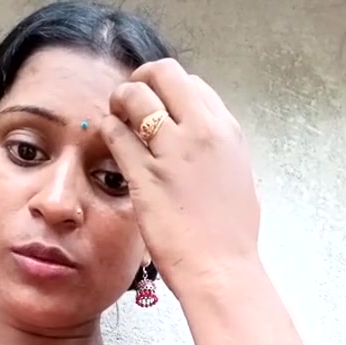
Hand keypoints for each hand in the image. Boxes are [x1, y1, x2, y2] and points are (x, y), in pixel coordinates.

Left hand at [101, 59, 260, 297]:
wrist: (221, 269)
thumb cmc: (231, 236)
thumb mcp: (236, 180)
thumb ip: (217, 153)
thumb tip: (201, 144)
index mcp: (226, 133)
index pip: (192, 84)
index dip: (170, 90)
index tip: (159, 104)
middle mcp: (201, 133)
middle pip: (164, 75)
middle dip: (142, 80)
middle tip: (131, 100)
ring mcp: (171, 152)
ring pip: (135, 97)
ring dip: (120, 100)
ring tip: (116, 116)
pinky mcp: (144, 176)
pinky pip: (116, 134)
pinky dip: (108, 129)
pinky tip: (109, 138)